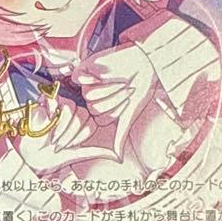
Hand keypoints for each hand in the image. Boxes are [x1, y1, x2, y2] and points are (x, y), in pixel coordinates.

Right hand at [16, 99, 104, 174]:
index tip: (69, 147)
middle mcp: (73, 111)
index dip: (80, 137)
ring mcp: (59, 104)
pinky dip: (51, 120)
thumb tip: (118, 155)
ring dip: (60, 129)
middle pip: (82, 115)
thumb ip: (95, 151)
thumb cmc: (53, 155)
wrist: (32, 157)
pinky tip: (44, 128)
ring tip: (52, 139)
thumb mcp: (77, 154)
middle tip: (58, 145)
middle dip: (70, 135)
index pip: (91, 123)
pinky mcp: (46, 101)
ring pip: (70, 109)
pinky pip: (55, 104)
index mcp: (82, 122)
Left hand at [73, 44, 159, 159]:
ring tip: (118, 78)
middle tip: (126, 86)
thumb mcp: (132, 112)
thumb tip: (118, 157)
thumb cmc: (141, 87)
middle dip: (113, 98)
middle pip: (94, 108)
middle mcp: (94, 99)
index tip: (129, 100)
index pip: (100, 119)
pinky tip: (102, 73)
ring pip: (88, 94)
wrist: (144, 63)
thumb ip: (121, 133)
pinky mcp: (85, 69)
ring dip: (107, 87)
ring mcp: (87, 84)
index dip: (116, 110)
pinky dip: (90, 76)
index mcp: (103, 111)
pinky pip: (77, 78)